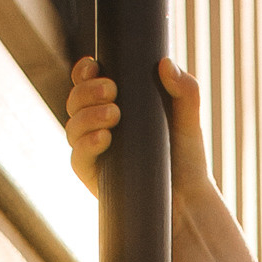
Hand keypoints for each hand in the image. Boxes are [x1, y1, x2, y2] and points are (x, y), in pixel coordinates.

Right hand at [64, 54, 213, 240]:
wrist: (188, 199)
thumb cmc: (186, 156)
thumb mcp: (189, 119)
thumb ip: (185, 89)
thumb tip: (164, 62)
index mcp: (114, 104)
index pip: (87, 82)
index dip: (84, 71)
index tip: (94, 65)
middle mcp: (98, 125)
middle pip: (75, 100)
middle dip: (87, 91)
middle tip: (111, 90)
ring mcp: (93, 151)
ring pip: (72, 126)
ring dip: (88, 116)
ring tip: (114, 115)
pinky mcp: (93, 176)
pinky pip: (77, 158)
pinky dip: (86, 145)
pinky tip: (104, 138)